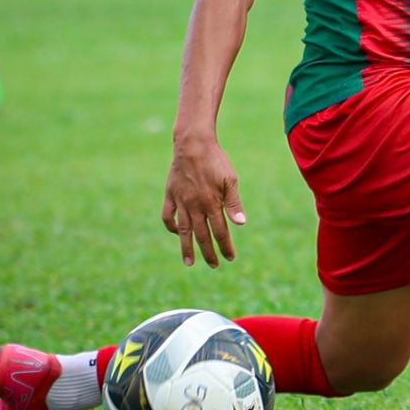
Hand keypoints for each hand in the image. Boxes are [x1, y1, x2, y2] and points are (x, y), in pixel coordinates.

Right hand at [161, 139, 246, 267]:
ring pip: (184, 231)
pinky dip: (172, 227)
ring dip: (187, 248)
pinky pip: (168, 217)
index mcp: (212, 203)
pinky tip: (178, 233)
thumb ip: (234, 203)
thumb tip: (241, 224)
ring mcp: (181, 202)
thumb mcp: (230, 179)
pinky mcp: (170, 195)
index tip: (230, 258)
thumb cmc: (216, 160)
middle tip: (214, 265)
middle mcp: (195, 206)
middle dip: (209, 253)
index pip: (220, 232)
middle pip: (202, 236)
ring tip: (189, 262)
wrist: (193, 144)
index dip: (225, 246)